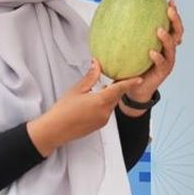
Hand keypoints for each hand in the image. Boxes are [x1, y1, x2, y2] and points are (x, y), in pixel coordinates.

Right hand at [27, 59, 142, 156]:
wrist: (55, 130)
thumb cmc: (63, 110)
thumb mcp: (76, 90)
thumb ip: (90, 77)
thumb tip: (96, 64)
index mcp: (100, 101)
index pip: (119, 89)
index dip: (129, 83)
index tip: (138, 78)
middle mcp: (105, 112)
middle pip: (116, 97)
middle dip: (117, 88)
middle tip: (116, 77)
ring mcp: (102, 120)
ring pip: (111, 105)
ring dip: (109, 96)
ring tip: (101, 88)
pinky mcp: (98, 126)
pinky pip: (106, 112)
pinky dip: (104, 105)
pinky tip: (93, 101)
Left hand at [121, 0, 182, 114]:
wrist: (135, 88)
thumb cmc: (133, 65)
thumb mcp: (131, 48)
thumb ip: (127, 34)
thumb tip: (113, 14)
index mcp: (163, 42)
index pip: (172, 24)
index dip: (173, 13)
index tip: (170, 0)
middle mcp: (168, 50)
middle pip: (178, 32)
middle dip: (175, 20)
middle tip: (169, 10)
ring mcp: (167, 61)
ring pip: (172, 47)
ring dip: (166, 38)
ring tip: (159, 30)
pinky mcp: (163, 72)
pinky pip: (162, 63)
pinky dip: (157, 57)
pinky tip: (151, 53)